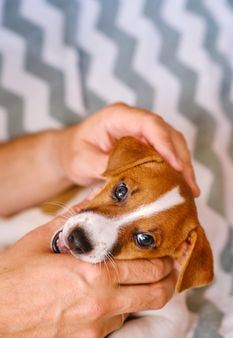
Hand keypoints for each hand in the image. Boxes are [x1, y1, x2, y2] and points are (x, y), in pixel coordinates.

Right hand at [0, 202, 175, 337]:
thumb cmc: (12, 279)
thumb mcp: (42, 240)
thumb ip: (75, 219)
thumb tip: (95, 200)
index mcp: (93, 275)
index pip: (146, 269)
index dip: (163, 262)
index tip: (168, 256)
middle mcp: (100, 306)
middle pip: (153, 296)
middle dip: (167, 281)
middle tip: (168, 271)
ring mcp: (93, 331)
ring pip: (131, 312)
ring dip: (135, 297)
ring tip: (129, 284)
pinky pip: (110, 330)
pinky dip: (113, 314)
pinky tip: (100, 302)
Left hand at [56, 103, 199, 195]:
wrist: (68, 153)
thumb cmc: (72, 153)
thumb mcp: (82, 161)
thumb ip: (105, 166)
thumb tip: (132, 177)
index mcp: (117, 116)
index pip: (149, 124)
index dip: (165, 143)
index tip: (176, 166)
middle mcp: (133, 121)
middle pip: (166, 133)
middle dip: (180, 158)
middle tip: (189, 185)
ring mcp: (140, 132)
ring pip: (170, 144)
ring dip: (182, 166)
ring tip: (190, 190)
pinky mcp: (143, 146)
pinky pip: (164, 155)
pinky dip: (174, 170)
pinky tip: (180, 187)